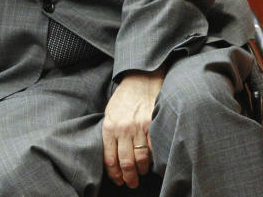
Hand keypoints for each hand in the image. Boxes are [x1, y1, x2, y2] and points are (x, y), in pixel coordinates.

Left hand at [101, 69, 164, 188]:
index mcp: (109, 126)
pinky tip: (152, 163)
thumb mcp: (110, 112)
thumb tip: (111, 153)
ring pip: (140, 158)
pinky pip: (153, 149)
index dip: (114, 173)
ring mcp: (138, 127)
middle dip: (128, 177)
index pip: (109, 157)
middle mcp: (123, 128)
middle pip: (125, 162)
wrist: (140, 80)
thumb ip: (110, 131)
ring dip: (141, 170)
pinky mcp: (152, 125)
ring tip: (141, 174)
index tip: (118, 180)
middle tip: (131, 183)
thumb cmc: (124, 98)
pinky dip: (153, 159)